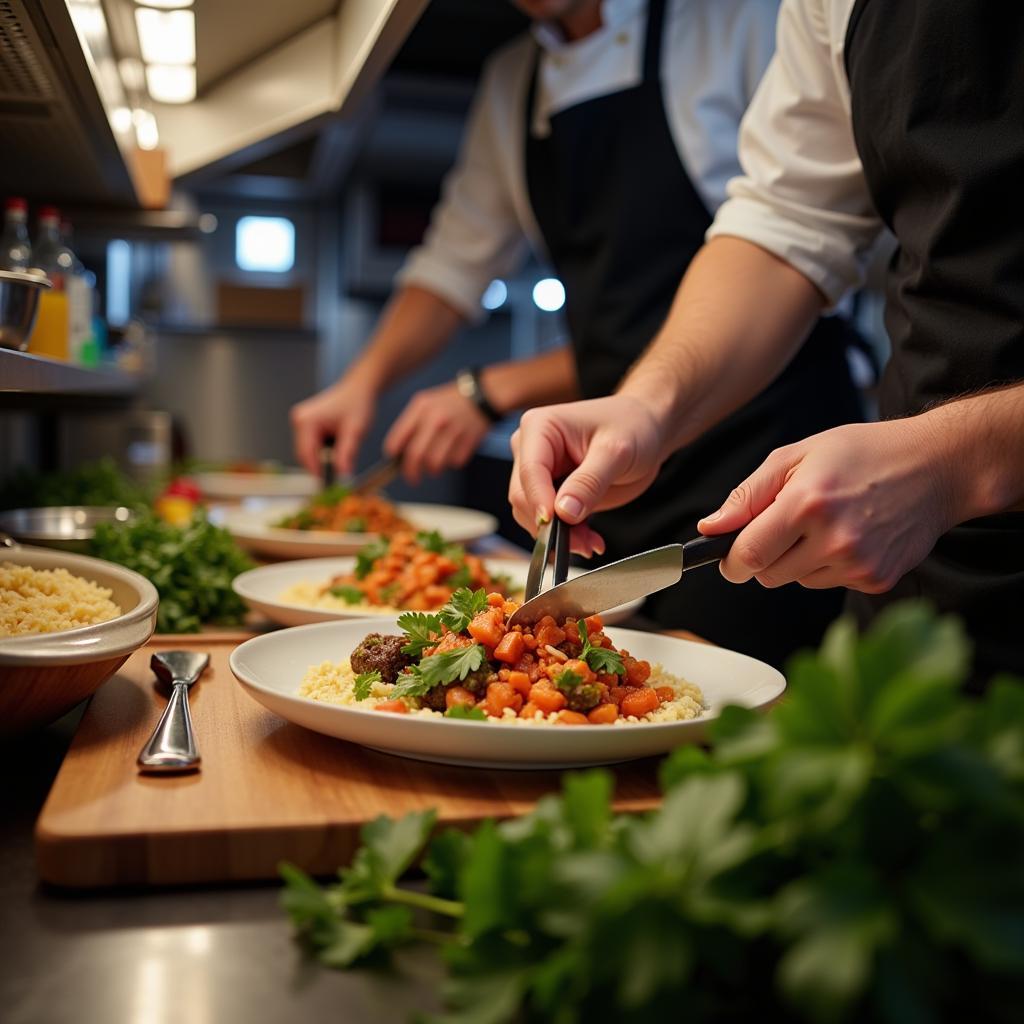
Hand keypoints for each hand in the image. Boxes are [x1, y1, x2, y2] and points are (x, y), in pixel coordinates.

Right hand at [291, 374, 377, 476]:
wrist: (360, 389)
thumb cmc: (358, 404)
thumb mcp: (355, 431)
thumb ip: (346, 454)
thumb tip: (342, 475)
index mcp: (306, 421)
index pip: (307, 455)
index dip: (318, 473)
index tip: (330, 487)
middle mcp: (299, 420)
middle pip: (305, 455)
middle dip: (321, 467)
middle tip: (339, 478)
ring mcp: (301, 422)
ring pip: (308, 452)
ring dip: (323, 459)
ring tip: (343, 456)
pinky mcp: (306, 425)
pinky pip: (312, 446)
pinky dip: (323, 452)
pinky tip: (338, 448)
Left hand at [384, 383, 489, 484]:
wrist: (483, 395)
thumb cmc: (449, 402)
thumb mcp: (425, 403)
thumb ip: (410, 424)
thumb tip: (397, 453)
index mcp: (421, 408)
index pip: (397, 440)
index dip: (394, 456)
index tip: (396, 462)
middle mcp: (436, 419)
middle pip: (415, 456)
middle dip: (411, 472)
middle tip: (412, 478)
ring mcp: (454, 430)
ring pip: (435, 464)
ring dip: (432, 470)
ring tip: (434, 466)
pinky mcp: (469, 441)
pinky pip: (454, 463)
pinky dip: (451, 463)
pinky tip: (452, 452)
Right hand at [508, 396, 663, 555]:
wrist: (646, 431)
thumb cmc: (633, 427)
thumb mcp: (616, 452)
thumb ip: (589, 482)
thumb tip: (564, 512)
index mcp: (539, 428)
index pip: (530, 471)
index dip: (539, 500)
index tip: (554, 523)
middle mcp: (531, 449)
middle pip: (524, 496)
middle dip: (551, 524)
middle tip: (583, 543)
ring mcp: (540, 472)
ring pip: (533, 514)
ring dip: (559, 535)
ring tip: (590, 543)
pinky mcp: (552, 491)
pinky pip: (549, 521)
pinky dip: (567, 535)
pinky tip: (589, 539)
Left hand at [698, 418, 958, 592]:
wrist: (936, 466)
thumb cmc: (863, 454)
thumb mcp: (796, 456)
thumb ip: (747, 495)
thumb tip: (711, 528)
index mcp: (807, 503)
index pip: (748, 555)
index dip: (730, 560)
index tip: (729, 555)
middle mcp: (834, 539)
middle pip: (767, 575)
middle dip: (764, 556)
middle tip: (785, 526)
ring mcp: (858, 564)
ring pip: (796, 581)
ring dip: (797, 560)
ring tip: (825, 524)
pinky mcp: (877, 579)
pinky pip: (828, 584)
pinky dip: (827, 566)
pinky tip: (849, 536)